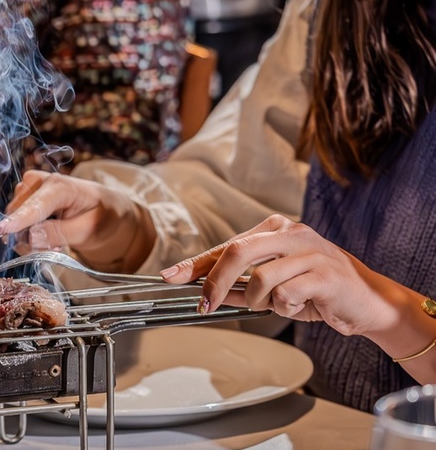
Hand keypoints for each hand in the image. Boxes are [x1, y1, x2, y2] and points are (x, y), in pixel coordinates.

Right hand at [0, 170, 155, 271]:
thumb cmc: (101, 217)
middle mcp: (41, 181)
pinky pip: (16, 219)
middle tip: (57, 248)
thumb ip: (59, 233)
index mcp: (61, 185)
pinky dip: (28, 232)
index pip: (36, 205)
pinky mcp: (25, 197)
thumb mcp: (87, 230)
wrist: (106, 211)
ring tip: (57, 241)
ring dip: (30, 236)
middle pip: (20, 213)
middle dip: (31, 236)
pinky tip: (47, 235)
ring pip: (15, 218)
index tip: (2, 229)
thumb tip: (31, 236)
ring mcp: (30, 188)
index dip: (19, 219)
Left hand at [160, 214, 401, 336]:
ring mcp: (309, 250)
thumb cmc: (317, 290)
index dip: (195, 263)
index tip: (170, 277)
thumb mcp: (274, 287)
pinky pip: (286, 295)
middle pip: (236, 252)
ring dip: (262, 302)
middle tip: (207, 305)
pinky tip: (303, 305)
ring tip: (281, 305)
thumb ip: (241, 287)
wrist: (368, 302)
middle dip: (215, 283)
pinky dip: (287, 308)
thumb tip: (204, 292)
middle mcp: (290, 233)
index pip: (225, 245)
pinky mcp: (325, 273)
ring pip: (261, 278)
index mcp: (274, 230)